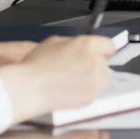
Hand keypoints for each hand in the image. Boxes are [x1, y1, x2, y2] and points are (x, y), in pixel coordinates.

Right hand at [0, 35, 115, 122]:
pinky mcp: (92, 96)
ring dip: (93, 77)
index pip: (109, 45)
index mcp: (88, 45)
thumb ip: (74, 43)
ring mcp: (95, 81)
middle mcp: (95, 62)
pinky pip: (95, 91)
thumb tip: (80, 46)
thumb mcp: (54, 42)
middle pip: (104, 62)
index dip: (102, 49)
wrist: (30, 88)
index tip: (97, 52)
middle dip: (94, 63)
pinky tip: (71, 89)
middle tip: (78, 67)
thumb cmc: (37, 65)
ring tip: (73, 80)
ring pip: (102, 77)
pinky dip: (87, 90)